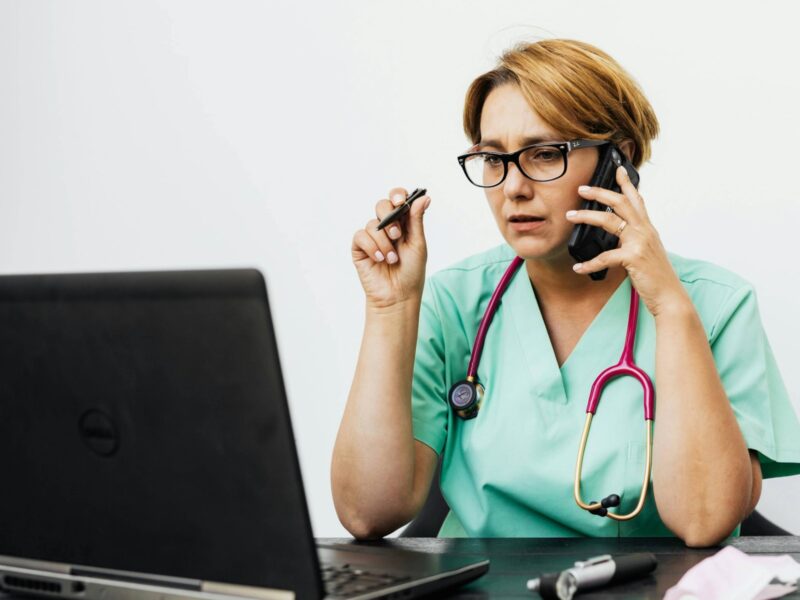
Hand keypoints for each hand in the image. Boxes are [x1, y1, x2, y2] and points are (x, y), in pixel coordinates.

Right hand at [351, 187, 430, 309]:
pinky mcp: (359, 248)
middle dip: (389, 218)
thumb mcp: (417, 244)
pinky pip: (360, 236)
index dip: (397, 195)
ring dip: (384, 242)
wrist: (398, 296)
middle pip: (381, 205)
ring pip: (372, 224)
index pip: (397, 200)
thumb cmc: (410, 272)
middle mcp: (386, 228)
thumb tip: (424, 197)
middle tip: (397, 235)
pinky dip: (371, 247)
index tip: (401, 200)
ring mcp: (372, 237)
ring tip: (392, 259)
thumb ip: (416, 220)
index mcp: (403, 223)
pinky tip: (379, 259)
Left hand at [565, 166, 689, 316]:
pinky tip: (578, 267)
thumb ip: (634, 240)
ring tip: (570, 216)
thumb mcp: (647, 252)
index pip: (637, 199)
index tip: (617, 169)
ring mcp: (640, 242)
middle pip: (620, 202)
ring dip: (586, 216)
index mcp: (647, 228)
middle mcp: (645, 231)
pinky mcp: (633, 258)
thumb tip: (619, 236)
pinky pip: (605, 257)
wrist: (669, 296)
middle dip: (600, 192)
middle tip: (582, 188)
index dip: (626, 183)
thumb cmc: (656, 276)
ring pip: (609, 221)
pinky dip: (589, 263)